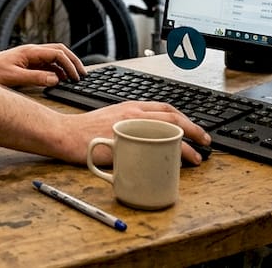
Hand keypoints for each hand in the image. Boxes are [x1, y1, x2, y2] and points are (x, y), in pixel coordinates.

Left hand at [0, 43, 85, 87]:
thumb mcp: (14, 77)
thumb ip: (35, 78)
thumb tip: (55, 79)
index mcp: (31, 52)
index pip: (57, 54)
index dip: (69, 65)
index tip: (76, 77)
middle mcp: (33, 51)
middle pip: (60, 50)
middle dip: (73, 61)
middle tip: (83, 74)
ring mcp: (31, 56)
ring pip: (55, 56)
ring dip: (67, 65)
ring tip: (75, 78)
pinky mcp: (29, 62)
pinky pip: (48, 63)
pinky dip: (58, 69)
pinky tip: (61, 79)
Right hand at [62, 101, 211, 166]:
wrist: (65, 134)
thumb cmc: (82, 131)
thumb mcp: (109, 122)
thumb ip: (127, 126)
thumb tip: (142, 137)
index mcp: (131, 107)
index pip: (164, 108)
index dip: (183, 117)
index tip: (193, 127)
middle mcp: (134, 114)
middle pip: (173, 117)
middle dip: (195, 129)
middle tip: (206, 141)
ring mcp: (133, 127)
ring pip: (170, 131)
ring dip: (189, 144)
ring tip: (198, 156)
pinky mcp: (128, 142)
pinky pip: (158, 147)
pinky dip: (172, 154)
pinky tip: (178, 163)